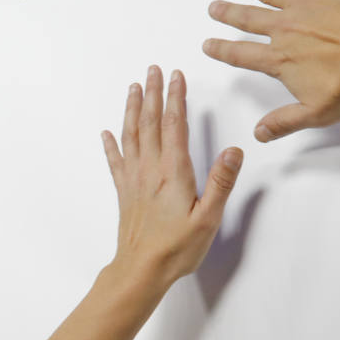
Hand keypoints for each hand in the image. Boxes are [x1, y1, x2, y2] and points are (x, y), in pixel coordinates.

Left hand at [101, 65, 242, 285]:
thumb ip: (220, 183)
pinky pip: (115, 162)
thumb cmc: (175, 248)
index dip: (176, 98)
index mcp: (173, 173)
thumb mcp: (208, 218)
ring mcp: (134, 180)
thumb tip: (233, 151)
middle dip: (153, 94)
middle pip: (149, 123)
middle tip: (153, 69)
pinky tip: (106, 133)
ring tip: (134, 88)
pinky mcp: (125, 193)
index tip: (176, 76)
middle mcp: (150, 170)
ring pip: (130, 136)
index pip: (174, 126)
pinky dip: (111, 145)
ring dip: (132, 110)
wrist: (140, 270)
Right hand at [202, 0, 339, 141]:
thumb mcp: (317, 113)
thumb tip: (259, 134)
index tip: (208, 44)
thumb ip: (285, 121)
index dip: (222, 50)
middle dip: (229, 13)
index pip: (243, 54)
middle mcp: (287, 26)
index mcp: (281, 58)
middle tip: (215, 7)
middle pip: (250, 18)